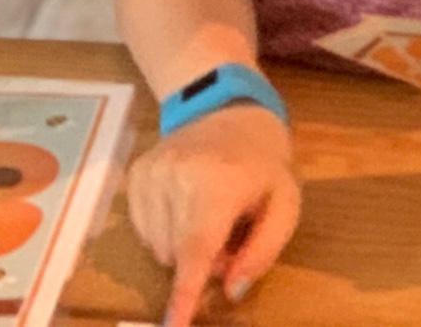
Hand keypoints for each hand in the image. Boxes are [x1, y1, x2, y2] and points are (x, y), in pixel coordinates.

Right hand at [126, 104, 299, 326]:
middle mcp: (175, 174)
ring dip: (182, 249)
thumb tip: (231, 290)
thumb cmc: (264, 167)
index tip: (172, 325)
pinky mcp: (135, 173)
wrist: (230, 114)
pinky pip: (142, 230)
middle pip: (177, 254)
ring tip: (207, 218)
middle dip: (203, 262)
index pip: (196, 248)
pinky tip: (183, 209)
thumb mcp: (284, 207)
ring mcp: (150, 171)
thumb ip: (262, 252)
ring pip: (157, 247)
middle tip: (229, 237)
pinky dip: (163, 233)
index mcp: (217, 182)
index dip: (185, 292)